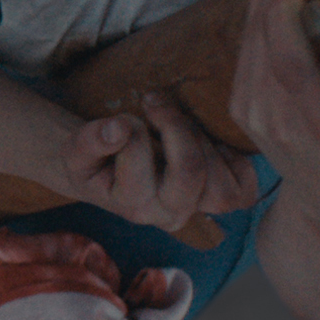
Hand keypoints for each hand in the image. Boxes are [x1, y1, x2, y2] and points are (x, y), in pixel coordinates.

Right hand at [54, 86, 259, 233]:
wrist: (105, 178)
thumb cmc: (92, 162)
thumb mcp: (76, 151)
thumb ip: (90, 140)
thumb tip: (117, 129)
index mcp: (133, 205)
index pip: (141, 155)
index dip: (131, 126)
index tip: (122, 118)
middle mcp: (168, 214)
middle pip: (191, 170)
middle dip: (176, 125)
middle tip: (155, 104)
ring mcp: (197, 209)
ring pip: (221, 184)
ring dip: (204, 143)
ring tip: (181, 125)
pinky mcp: (217, 201)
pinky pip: (243, 188)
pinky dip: (234, 162)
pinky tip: (208, 144)